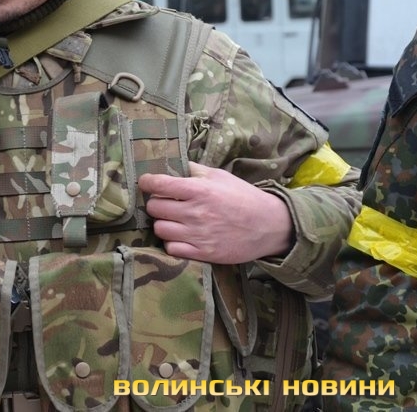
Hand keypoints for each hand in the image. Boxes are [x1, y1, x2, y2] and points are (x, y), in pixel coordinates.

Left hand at [138, 162, 292, 263]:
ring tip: (173, 220)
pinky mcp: (203, 253)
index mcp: (199, 190)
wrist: (270, 226)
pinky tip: (181, 236)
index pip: (159, 185)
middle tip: (165, 203)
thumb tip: (173, 164)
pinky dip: (172, 242)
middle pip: (154, 208)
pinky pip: (171, 248)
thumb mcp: (221, 176)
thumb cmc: (244, 197)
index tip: (146, 182)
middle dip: (156, 203)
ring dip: (163, 223)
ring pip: (160, 229)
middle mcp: (195, 213)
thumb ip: (195, 170)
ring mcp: (198, 235)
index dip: (147, 182)